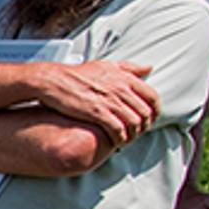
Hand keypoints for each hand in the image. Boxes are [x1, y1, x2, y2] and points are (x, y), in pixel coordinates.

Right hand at [17, 59, 160, 143]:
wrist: (53, 80)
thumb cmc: (77, 74)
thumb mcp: (106, 65)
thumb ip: (129, 68)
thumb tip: (148, 69)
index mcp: (124, 77)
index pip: (152, 97)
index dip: (154, 111)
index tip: (149, 119)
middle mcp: (121, 89)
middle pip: (145, 113)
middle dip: (145, 126)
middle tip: (137, 132)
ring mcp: (110, 101)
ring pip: (135, 124)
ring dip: (133, 135)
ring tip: (127, 139)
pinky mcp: (98, 113)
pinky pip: (118, 131)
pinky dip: (121, 139)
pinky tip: (116, 142)